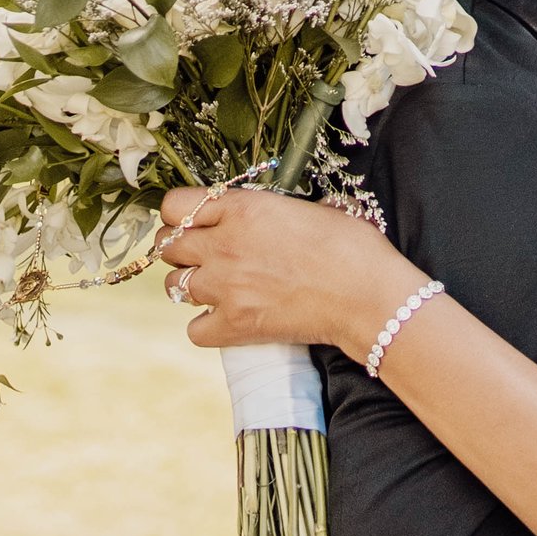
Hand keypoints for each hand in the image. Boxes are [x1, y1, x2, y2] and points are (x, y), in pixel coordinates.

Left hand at [156, 185, 423, 354]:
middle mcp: (224, 245)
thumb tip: (255, 214)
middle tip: (206, 255)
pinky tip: (228, 319)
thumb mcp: (309, 209)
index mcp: (243, 209)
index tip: (194, 222)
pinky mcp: (234, 325)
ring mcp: (225, 287)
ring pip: (174, 286)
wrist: (368, 296)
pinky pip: (193, 329)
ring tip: (221, 287)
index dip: (181, 215)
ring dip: (193, 286)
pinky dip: (206, 326)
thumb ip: (267, 211)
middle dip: (182, 249)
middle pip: (167, 246)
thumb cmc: (352, 247)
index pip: (174, 206)